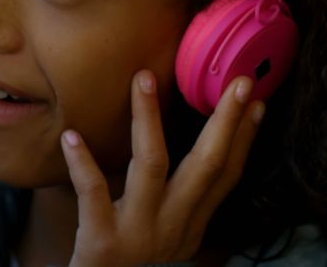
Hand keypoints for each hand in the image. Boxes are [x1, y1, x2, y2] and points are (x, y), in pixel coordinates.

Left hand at [61, 70, 265, 266]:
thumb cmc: (132, 258)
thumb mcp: (170, 232)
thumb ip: (184, 197)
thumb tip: (205, 145)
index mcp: (192, 224)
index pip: (227, 175)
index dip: (244, 136)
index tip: (255, 99)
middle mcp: (173, 227)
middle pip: (206, 166)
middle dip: (224, 121)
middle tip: (237, 81)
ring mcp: (138, 232)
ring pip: (150, 165)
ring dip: (148, 119)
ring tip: (143, 78)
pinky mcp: (101, 239)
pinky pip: (93, 193)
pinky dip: (82, 164)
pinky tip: (72, 136)